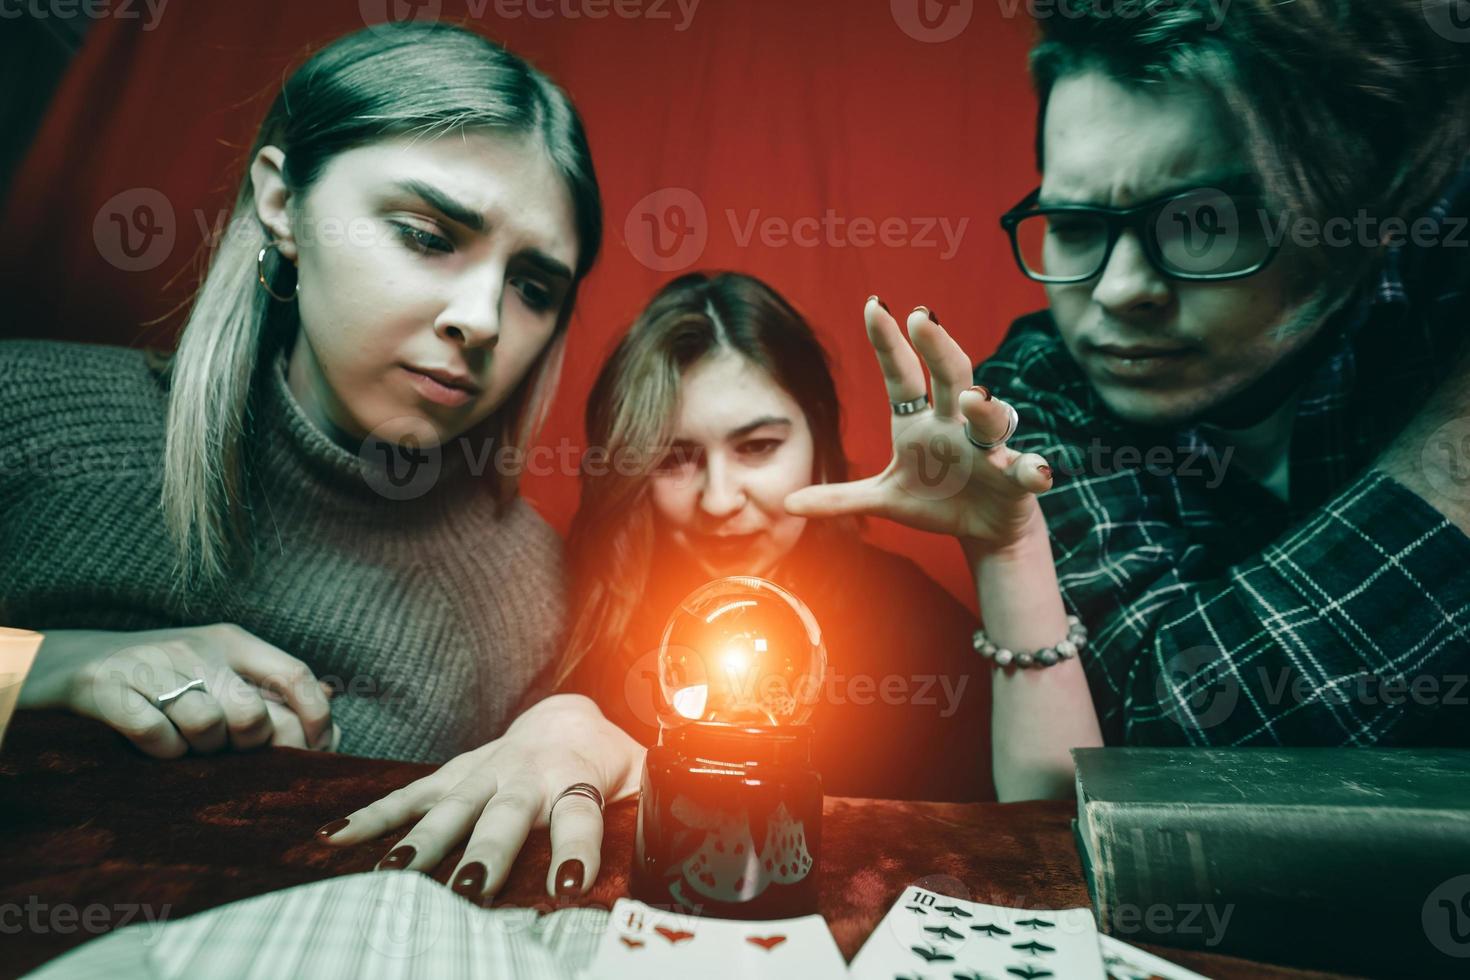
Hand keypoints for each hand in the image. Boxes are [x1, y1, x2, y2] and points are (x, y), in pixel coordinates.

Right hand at [22, 624, 335, 756]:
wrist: (64, 662)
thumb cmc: (159, 678)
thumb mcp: (219, 671)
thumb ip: (272, 692)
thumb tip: (335, 716)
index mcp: (233, 642)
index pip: (295, 674)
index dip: (315, 718)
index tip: (318, 750)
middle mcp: (198, 649)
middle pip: (252, 715)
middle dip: (248, 748)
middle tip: (226, 752)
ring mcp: (153, 667)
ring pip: (207, 727)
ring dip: (199, 751)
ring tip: (184, 744)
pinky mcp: (111, 690)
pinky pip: (158, 736)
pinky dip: (161, 752)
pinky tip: (154, 747)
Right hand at [318, 694, 645, 901]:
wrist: (565, 717)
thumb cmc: (607, 761)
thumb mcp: (645, 774)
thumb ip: (663, 799)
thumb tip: (702, 824)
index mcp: (575, 778)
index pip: (580, 813)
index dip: (579, 844)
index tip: (573, 879)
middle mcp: (523, 776)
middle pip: (504, 816)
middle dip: (486, 850)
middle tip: (468, 886)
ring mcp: (480, 774)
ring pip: (448, 808)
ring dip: (421, 840)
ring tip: (393, 874)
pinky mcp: (451, 776)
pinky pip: (406, 797)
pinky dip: (370, 818)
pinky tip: (331, 843)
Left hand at [784, 298, 1052, 550]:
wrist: (984, 531)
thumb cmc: (937, 501)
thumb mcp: (884, 499)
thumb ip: (840, 497)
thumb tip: (786, 502)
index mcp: (919, 421)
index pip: (901, 374)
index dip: (888, 342)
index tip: (874, 305)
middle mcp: (955, 424)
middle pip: (950, 376)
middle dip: (938, 347)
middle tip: (922, 317)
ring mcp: (988, 448)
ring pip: (989, 419)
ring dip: (985, 408)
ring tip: (975, 398)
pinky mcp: (1015, 479)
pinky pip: (1024, 470)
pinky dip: (1032, 469)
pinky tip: (1035, 471)